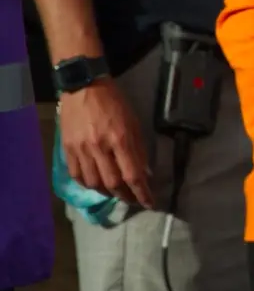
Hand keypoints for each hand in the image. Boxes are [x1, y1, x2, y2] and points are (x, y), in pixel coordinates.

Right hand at [58, 78, 152, 207]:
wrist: (83, 87)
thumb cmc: (114, 102)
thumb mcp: (134, 122)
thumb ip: (138, 149)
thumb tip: (145, 172)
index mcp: (120, 139)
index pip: (133, 175)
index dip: (142, 193)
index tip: (150, 203)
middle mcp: (99, 147)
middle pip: (113, 183)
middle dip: (126, 196)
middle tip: (133, 199)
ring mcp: (80, 150)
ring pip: (94, 183)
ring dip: (107, 192)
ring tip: (116, 192)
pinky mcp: (67, 149)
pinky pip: (77, 175)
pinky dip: (88, 184)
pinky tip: (96, 183)